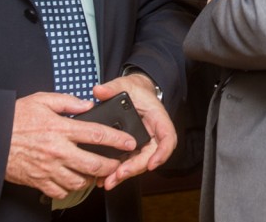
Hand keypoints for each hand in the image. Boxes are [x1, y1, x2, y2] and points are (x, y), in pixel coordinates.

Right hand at [5, 92, 136, 199]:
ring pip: (79, 181)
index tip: (129, 142)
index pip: (96, 134)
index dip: (116, 139)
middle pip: (93, 164)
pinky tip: (72, 179)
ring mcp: (49, 168)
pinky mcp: (39, 181)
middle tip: (117, 164)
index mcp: (60, 128)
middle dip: (111, 166)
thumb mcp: (41, 100)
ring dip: (91, 179)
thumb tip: (87, 104)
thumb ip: (67, 101)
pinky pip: (61, 191)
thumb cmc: (15, 118)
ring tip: (94, 172)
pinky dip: (70, 188)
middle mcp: (57, 150)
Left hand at [92, 75, 176, 190]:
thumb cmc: (135, 90)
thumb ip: (113, 87)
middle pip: (150, 156)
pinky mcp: (133, 148)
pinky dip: (118, 171)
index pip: (167, 138)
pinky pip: (129, 161)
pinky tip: (105, 178)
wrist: (135, 94)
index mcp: (158, 118)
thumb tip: (99, 91)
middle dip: (135, 168)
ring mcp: (144, 143)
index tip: (151, 164)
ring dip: (124, 174)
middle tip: (119, 175)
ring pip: (139, 163)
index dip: (161, 153)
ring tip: (108, 182)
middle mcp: (154, 134)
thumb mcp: (125, 84)